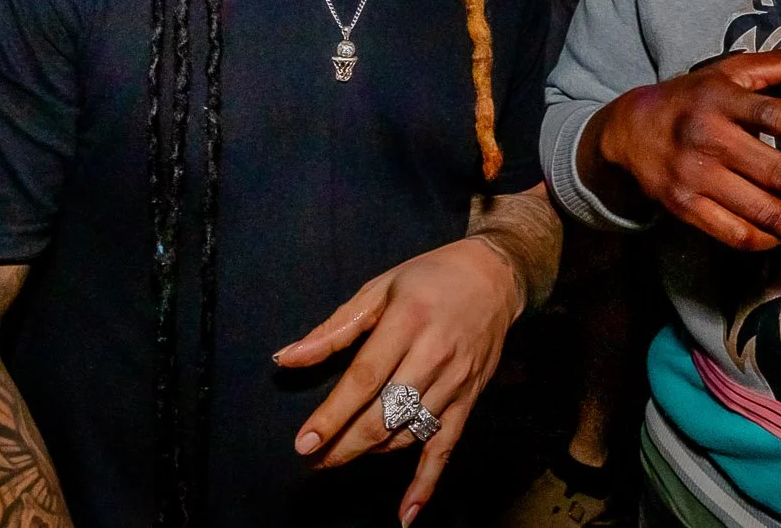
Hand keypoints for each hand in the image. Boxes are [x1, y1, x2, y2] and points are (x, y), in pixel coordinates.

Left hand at [276, 237, 522, 526]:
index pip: (366, 377)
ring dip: (372, 452)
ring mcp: (456, 379)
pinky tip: (406, 513)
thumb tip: (287, 358)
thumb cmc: (428, 278)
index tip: (305, 441)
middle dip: (346, 443)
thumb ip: (334, 328)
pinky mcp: (470, 398)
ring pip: (409, 431)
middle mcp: (435, 353)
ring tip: (340, 458)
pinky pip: (446, 446)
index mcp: (408, 320)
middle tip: (315, 459)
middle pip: (386, 412)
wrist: (493, 276)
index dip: (333, 413)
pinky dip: (426, 483)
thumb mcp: (379, 289)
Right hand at [583, 33, 780, 250]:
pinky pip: (735, 234)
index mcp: (721, 100)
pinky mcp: (685, 209)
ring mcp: (695, 178)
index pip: (771, 113)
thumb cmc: (693, 97)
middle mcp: (708, 139)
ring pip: (760, 212)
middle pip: (776, 173)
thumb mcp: (733, 72)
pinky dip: (769, 240)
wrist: (627, 132)